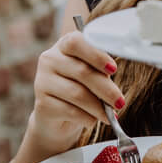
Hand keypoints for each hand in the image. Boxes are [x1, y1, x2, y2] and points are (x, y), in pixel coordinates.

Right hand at [27, 31, 124, 156]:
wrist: (57, 117)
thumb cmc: (80, 88)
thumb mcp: (92, 73)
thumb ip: (102, 69)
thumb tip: (115, 78)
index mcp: (64, 45)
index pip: (76, 42)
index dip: (96, 55)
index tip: (113, 69)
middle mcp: (49, 59)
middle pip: (81, 71)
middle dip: (106, 89)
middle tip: (120, 102)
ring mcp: (42, 81)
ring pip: (77, 94)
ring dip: (98, 108)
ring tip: (109, 115)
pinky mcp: (41, 104)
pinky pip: (70, 111)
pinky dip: (87, 118)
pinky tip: (92, 120)